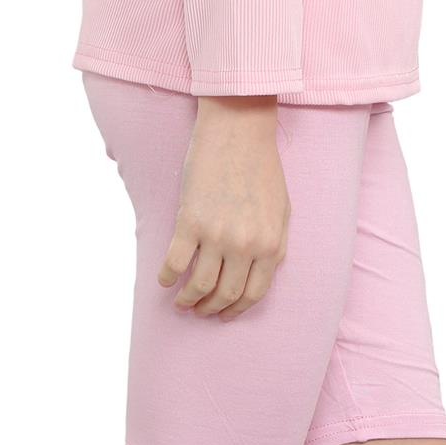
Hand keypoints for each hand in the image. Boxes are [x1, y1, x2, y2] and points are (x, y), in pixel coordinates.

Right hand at [157, 96, 290, 320]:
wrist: (238, 130)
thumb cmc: (261, 166)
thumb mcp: (281, 210)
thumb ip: (273, 244)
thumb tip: (259, 273)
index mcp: (270, 244)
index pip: (253, 293)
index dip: (236, 309)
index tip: (224, 314)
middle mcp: (245, 246)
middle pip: (225, 294)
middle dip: (211, 309)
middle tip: (200, 310)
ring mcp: (217, 235)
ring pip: (199, 286)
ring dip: (188, 300)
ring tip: (181, 302)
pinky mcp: (190, 222)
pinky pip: (175, 263)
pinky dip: (167, 278)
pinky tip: (164, 280)